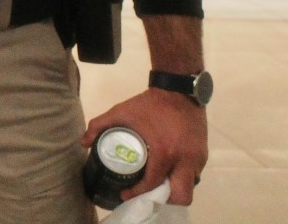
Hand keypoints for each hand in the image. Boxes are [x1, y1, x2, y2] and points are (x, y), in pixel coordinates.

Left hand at [83, 89, 207, 205]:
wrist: (179, 89)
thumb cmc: (149, 103)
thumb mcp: (121, 111)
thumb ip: (99, 125)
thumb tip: (83, 143)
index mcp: (164, 153)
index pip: (152, 184)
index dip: (137, 193)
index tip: (125, 193)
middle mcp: (185, 160)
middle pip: (181, 195)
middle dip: (164, 198)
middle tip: (148, 191)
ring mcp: (197, 157)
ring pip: (190, 185)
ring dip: (174, 187)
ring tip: (157, 181)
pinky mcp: (203, 152)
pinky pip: (195, 173)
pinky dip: (182, 175)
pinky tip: (169, 169)